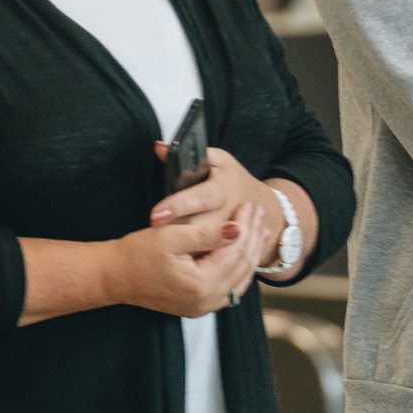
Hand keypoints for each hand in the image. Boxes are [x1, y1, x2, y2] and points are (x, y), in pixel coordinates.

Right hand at [106, 200, 267, 317]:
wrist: (113, 276)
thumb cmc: (137, 253)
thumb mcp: (172, 237)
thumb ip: (208, 234)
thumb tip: (239, 228)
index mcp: (201, 284)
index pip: (235, 251)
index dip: (246, 226)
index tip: (251, 204)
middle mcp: (206, 301)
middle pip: (241, 265)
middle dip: (252, 237)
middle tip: (259, 212)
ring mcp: (203, 307)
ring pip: (239, 278)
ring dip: (250, 252)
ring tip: (261, 230)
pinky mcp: (198, 306)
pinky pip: (229, 287)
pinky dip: (239, 268)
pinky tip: (244, 252)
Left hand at [151, 145, 286, 267]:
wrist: (261, 205)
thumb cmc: (231, 180)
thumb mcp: (218, 160)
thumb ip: (190, 154)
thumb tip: (159, 147)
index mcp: (223, 189)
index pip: (200, 197)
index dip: (177, 206)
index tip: (154, 216)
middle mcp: (228, 213)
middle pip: (199, 227)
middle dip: (176, 234)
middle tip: (151, 238)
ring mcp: (231, 234)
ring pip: (204, 247)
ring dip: (184, 251)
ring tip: (162, 254)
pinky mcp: (230, 248)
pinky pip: (211, 259)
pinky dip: (195, 261)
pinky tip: (178, 265)